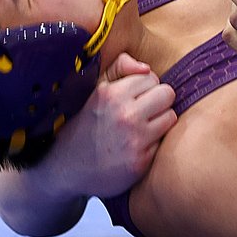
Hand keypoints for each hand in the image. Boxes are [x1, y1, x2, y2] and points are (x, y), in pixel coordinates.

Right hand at [47, 53, 175, 198]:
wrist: (66, 169)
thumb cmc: (86, 125)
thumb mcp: (96, 90)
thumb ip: (120, 67)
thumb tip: (146, 67)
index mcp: (111, 94)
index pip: (151, 77)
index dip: (144, 87)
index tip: (133, 98)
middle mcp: (124, 115)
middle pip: (167, 94)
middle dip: (157, 101)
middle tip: (142, 112)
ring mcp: (134, 140)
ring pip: (170, 116)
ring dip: (159, 121)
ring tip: (140, 128)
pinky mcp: (141, 162)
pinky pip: (163, 142)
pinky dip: (153, 144)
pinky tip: (136, 147)